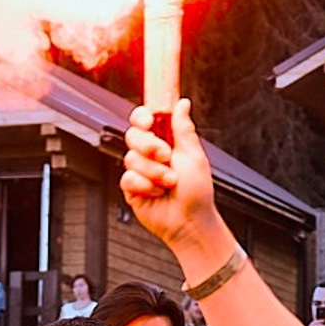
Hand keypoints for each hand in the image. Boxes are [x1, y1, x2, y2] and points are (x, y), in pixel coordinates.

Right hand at [120, 98, 226, 253]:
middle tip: (166, 157)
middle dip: (149, 146)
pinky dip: (145, 186)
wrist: (189, 221)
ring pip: (131, 158)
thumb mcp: (194, 154)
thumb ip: (183, 128)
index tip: (148, 121)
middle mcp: (150, 154)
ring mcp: (140, 171)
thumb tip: (182, 104)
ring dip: (154, 172)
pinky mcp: (132, 189)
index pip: (144, 120)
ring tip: (168, 183)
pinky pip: (127, 178)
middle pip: (132, 135)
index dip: (141, 117)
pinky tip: (156, 193)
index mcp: (165, 141)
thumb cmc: (197, 192)